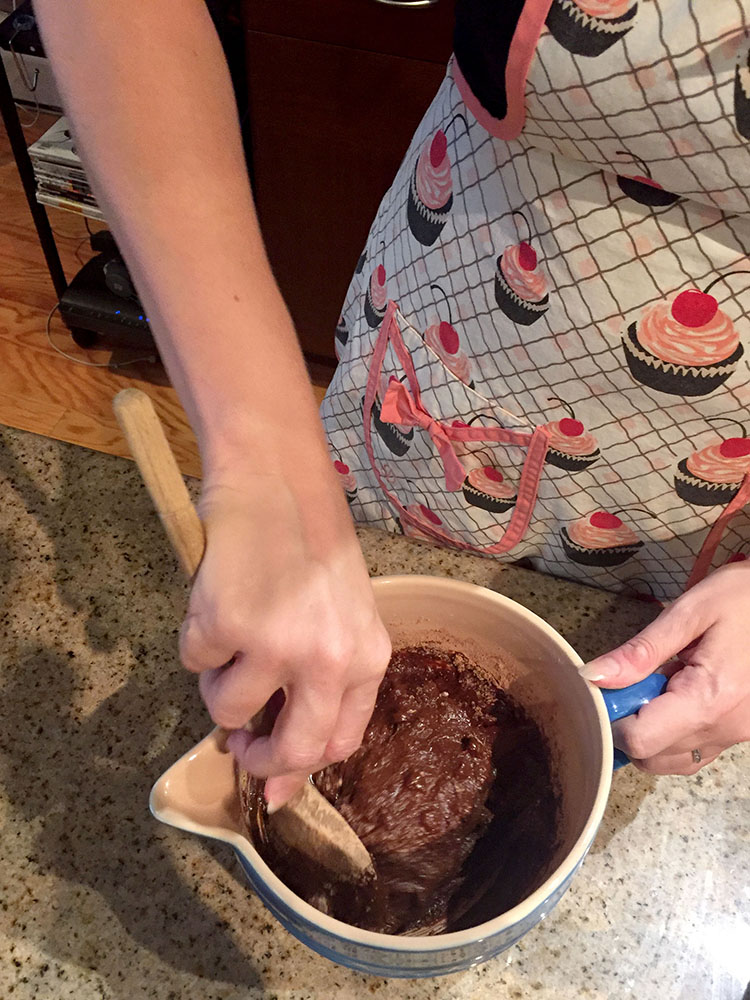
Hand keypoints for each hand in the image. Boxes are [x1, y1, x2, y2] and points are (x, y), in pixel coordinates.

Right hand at [180, 474, 390, 808]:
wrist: (276, 479)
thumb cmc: (310, 541)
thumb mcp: (339, 614)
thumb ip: (321, 685)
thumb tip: (279, 784)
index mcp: (367, 656)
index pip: (340, 743)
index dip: (301, 769)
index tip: (273, 781)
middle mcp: (329, 657)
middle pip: (291, 750)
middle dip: (258, 759)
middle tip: (239, 746)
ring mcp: (276, 642)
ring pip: (227, 709)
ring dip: (217, 681)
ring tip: (229, 629)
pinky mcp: (226, 623)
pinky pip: (193, 660)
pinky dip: (195, 635)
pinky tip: (216, 594)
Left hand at [580, 562, 749, 773]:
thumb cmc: (742, 598)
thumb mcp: (688, 613)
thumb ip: (639, 652)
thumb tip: (593, 677)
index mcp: (709, 698)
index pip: (640, 740)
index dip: (613, 719)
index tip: (611, 689)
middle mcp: (725, 728)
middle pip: (652, 757)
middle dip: (629, 726)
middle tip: (636, 683)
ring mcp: (736, 736)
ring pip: (671, 761)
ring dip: (650, 734)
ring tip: (659, 686)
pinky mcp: (741, 733)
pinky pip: (694, 751)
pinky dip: (672, 735)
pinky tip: (676, 697)